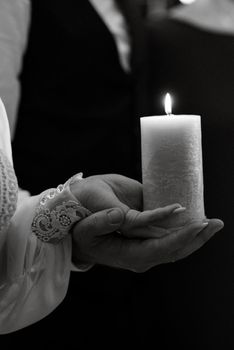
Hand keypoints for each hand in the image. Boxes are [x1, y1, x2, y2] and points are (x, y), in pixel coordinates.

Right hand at [71, 174, 223, 271]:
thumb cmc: (80, 232)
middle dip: (197, 238)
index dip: (182, 238)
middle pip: (176, 250)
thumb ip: (100, 223)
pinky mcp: (146, 239)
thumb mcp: (84, 229)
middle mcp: (141, 255)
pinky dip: (183, 229)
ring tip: (212, 222)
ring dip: (196, 235)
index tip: (199, 224)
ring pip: (176, 245)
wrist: (79, 234)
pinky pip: (168, 236)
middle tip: (216, 223)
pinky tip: (195, 219)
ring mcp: (145, 248)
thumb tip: (119, 216)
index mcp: (129, 255)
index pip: (161, 250)